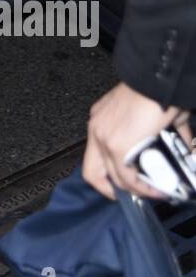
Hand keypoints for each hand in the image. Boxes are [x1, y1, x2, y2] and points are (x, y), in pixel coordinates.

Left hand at [82, 80, 192, 201]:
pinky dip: (142, 189)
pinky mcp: (117, 147)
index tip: (124, 182)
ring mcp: (104, 139)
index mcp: (102, 119)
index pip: (96, 154)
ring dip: (135, 190)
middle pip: (92, 171)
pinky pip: (127, 178)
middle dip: (112, 189)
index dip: (108, 172)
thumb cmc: (156, 89)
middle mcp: (97, 128)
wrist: (157, 80)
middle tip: (134, 195)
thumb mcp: (154, 115)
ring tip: (155, 193)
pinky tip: (157, 190)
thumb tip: (184, 149)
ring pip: (114, 178)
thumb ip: (165, 135)